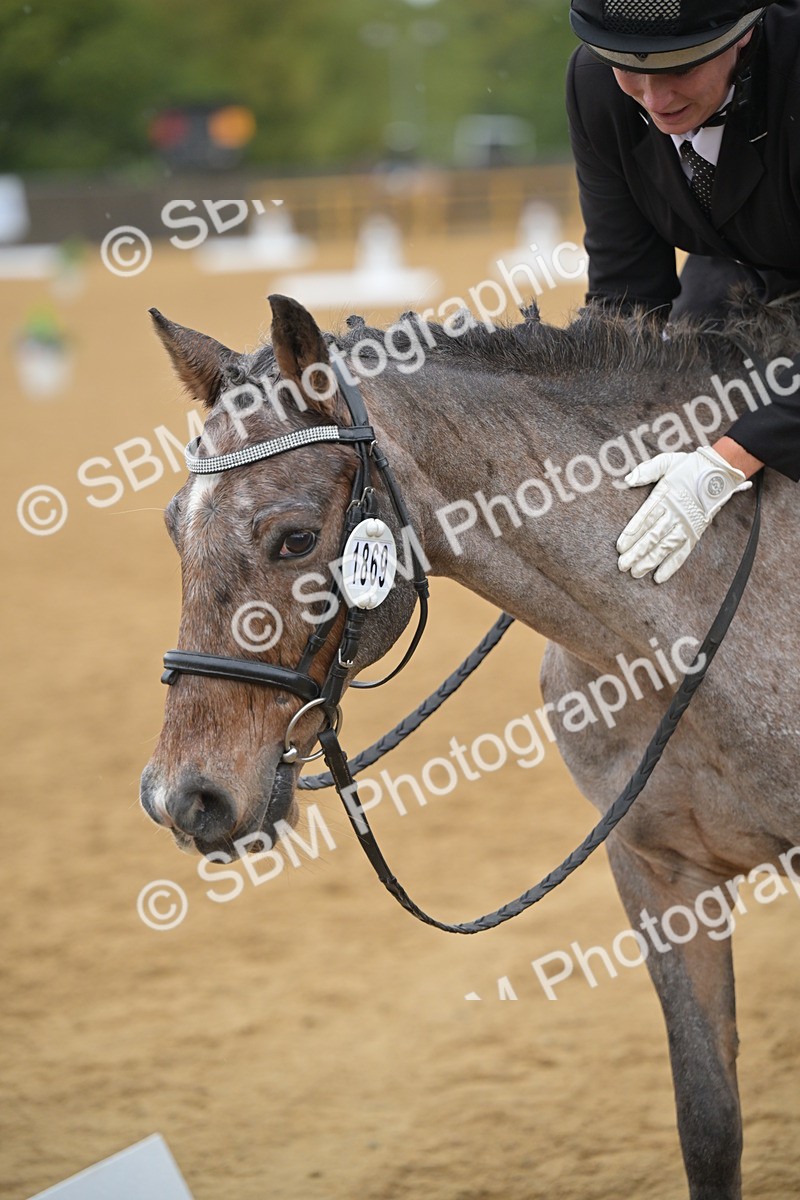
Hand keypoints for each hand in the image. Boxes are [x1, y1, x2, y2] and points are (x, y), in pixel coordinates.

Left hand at [617, 446, 751, 582]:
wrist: (719, 471)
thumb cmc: (689, 467)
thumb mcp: (666, 462)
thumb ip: (647, 470)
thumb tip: (628, 480)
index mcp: (665, 496)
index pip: (645, 517)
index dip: (632, 532)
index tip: (620, 546)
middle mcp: (675, 513)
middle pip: (653, 536)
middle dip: (637, 552)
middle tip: (622, 565)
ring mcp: (685, 525)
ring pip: (665, 546)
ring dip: (650, 561)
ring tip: (635, 573)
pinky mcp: (695, 533)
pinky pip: (683, 552)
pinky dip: (672, 566)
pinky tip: (659, 577)